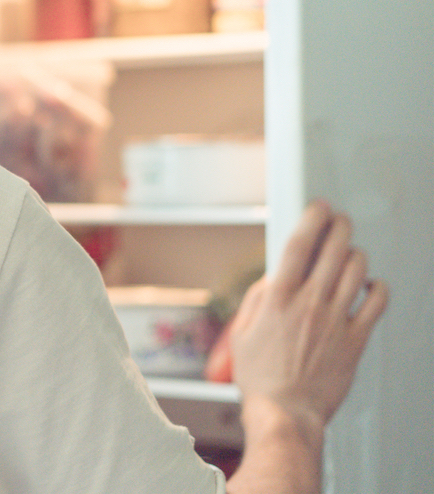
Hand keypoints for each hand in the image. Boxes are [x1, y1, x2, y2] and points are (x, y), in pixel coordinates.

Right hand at [230, 201, 388, 440]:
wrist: (285, 412)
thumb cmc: (261, 377)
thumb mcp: (243, 331)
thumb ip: (258, 299)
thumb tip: (273, 279)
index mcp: (279, 297)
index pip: (300, 243)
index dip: (312, 218)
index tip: (318, 208)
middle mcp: (310, 302)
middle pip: (334, 249)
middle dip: (340, 227)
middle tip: (340, 221)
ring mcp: (336, 319)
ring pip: (358, 270)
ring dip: (356, 254)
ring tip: (351, 252)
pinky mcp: (355, 339)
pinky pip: (377, 302)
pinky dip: (377, 287)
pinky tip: (370, 286)